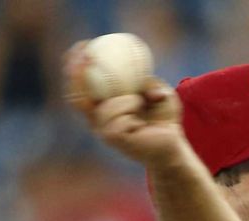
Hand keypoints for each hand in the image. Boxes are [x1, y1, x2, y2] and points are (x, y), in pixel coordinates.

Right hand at [63, 41, 183, 165]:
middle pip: (75, 96)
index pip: (79, 86)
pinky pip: (117, 117)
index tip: (84, 45)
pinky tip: (141, 116)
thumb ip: (147, 81)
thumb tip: (139, 68)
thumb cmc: (165, 120)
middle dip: (74, 72)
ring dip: (125, 99)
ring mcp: (103, 131)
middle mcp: (97, 121)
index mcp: (103, 109)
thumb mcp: (159, 92)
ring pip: (104, 107)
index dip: (75, 65)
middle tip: (87, 54)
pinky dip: (131, 109)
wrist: (173, 147)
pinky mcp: (113, 139)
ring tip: (140, 102)